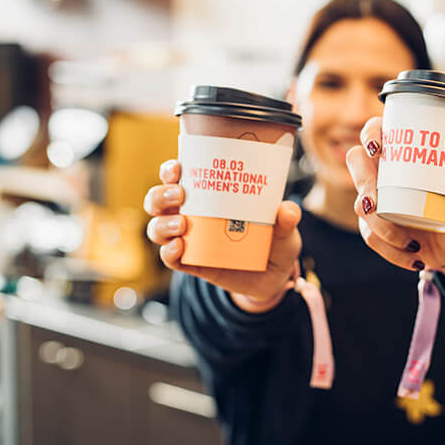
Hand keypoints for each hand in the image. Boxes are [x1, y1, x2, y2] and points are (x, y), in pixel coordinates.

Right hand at [144, 160, 301, 311]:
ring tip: (181, 224)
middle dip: (161, 195)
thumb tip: (286, 211)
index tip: (178, 167)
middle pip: (158, 200)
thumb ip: (287, 218)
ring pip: (157, 228)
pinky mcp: (191, 264)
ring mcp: (188, 240)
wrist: (273, 277)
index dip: (170, 170)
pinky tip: (179, 247)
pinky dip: (168, 252)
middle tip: (180, 195)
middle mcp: (192, 215)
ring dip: (162, 224)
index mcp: (210, 197)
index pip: (180, 177)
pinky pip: (169, 258)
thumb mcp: (284, 228)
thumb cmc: (274, 242)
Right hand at [345, 117, 444, 287]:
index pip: (377, 130)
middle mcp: (384, 173)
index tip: (378, 148)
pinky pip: (371, 236)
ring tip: (411, 243)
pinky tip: (414, 259)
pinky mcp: (373, 226)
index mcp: (404, 154)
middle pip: (357, 163)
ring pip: (361, 206)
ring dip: (381, 226)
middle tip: (375, 202)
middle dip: (363, 181)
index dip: (371, 133)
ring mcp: (375, 200)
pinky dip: (391, 251)